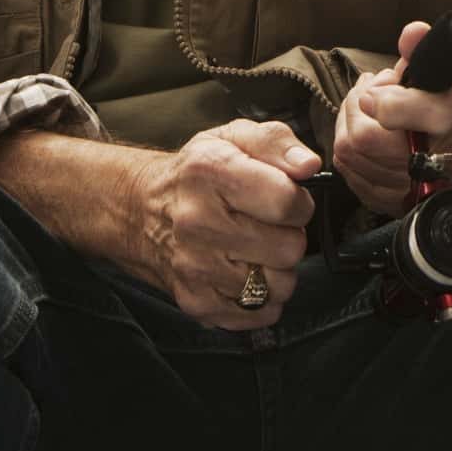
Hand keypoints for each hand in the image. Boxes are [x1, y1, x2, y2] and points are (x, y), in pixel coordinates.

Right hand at [129, 120, 320, 329]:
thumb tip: (309, 166)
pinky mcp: (197, 303)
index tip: (286, 199)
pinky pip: (263, 313)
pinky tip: (246, 272)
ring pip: (280, 286)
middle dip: (289, 235)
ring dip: (278, 268)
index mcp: (210, 173)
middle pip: (289, 248)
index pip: (287, 202)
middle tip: (267, 225)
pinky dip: (264, 297)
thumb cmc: (199, 173)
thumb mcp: (234, 137)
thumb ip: (277, 143)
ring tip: (257, 248)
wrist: (142, 211)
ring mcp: (194, 268)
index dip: (299, 201)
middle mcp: (197, 222)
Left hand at [332, 20, 451, 215]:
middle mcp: (438, 160)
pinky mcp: (398, 202)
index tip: (375, 83)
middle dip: (357, 104)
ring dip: (348, 123)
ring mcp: (417, 187)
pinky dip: (350, 147)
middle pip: (363, 138)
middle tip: (373, 87)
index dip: (376, 96)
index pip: (397, 113)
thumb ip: (425, 47)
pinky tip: (363, 128)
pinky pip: (352, 175)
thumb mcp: (451, 64)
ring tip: (368, 104)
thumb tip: (411, 34)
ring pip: (351, 155)